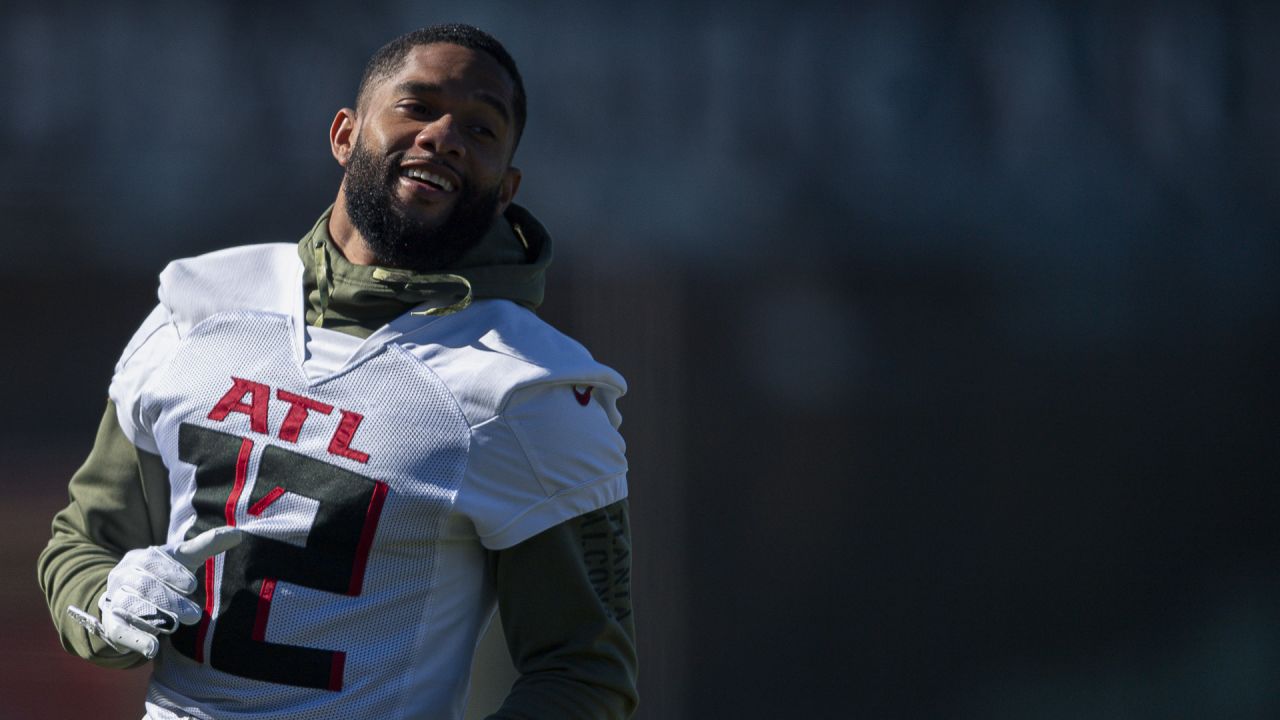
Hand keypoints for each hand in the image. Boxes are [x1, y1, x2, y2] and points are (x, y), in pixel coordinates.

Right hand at [87, 526, 243, 657]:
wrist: (128, 599)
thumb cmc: (163, 575)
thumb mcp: (183, 559)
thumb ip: (207, 545)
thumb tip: (238, 534)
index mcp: (139, 558)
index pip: (151, 561)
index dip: (171, 573)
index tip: (192, 585)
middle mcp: (122, 577)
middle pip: (143, 587)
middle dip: (169, 601)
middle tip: (194, 615)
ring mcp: (114, 601)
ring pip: (129, 607)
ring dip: (154, 617)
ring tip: (176, 627)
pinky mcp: (111, 625)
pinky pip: (119, 631)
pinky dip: (136, 639)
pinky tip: (153, 648)